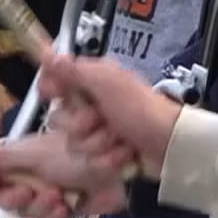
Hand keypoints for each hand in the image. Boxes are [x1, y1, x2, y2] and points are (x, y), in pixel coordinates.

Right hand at [0, 133, 127, 217]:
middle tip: (25, 191)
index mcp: (38, 141)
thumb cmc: (116, 124)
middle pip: (8, 190)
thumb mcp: (64, 124)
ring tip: (57, 196)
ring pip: (29, 208)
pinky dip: (56, 217)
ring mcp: (60, 186)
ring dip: (38, 206)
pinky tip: (67, 206)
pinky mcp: (76, 205)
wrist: (156, 151)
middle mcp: (44, 164)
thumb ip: (15, 143)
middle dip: (14, 194)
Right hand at [36, 53, 182, 174]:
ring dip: (99, 144)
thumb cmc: (142, 111)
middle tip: (103, 120)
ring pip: (75, 144)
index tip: (54, 94)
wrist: (167, 145)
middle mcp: (93, 105)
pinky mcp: (104, 154)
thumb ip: (75, 71)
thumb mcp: (107, 84)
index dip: (52, 89)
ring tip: (121, 138)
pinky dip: (109, 159)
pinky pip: (90, 162)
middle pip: (61, 119)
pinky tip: (124, 152)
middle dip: (83, 125)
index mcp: (93, 81)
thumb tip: (50, 55)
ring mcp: (98, 131)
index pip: (55, 82)